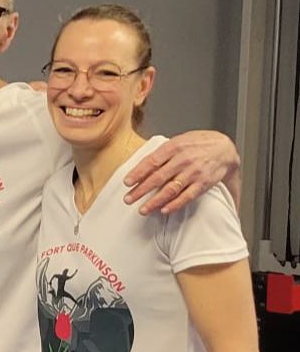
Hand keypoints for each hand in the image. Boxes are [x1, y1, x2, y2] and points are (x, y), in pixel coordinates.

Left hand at [122, 131, 236, 216]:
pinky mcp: (203, 183)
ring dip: (154, 201)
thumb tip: (140, 167)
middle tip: (128, 199)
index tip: (127, 183)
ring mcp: (194, 172)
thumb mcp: (179, 141)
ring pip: (170, 189)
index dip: (138, 173)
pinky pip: (187, 196)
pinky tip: (164, 210)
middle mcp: (184, 160)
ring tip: (142, 210)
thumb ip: (161, 153)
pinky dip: (175, 204)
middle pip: (158, 177)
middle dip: (140, 190)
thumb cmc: (198, 144)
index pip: (152, 161)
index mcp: (175, 147)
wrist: (225, 148)